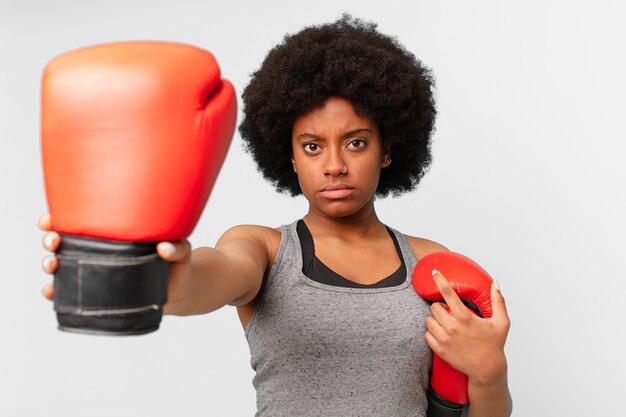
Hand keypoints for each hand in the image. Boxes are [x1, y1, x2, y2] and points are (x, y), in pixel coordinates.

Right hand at [38, 214, 192, 314]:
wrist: (183, 290)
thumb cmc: (178, 262)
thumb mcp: (180, 250)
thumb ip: (176, 247)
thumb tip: (164, 247)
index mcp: (114, 235)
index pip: (81, 222)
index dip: (58, 219)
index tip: (47, 220)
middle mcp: (101, 252)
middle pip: (65, 243)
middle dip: (51, 240)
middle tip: (54, 241)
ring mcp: (99, 274)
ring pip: (64, 267)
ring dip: (50, 265)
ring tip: (53, 264)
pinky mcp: (102, 295)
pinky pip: (74, 294)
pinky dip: (57, 293)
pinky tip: (51, 291)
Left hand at [424, 270, 509, 385]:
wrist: (487, 369)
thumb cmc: (494, 344)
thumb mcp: (501, 322)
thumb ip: (498, 300)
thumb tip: (495, 282)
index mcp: (465, 318)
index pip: (448, 293)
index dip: (439, 280)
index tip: (434, 272)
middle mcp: (452, 327)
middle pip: (434, 307)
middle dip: (439, 306)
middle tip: (448, 311)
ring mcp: (444, 339)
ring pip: (428, 320)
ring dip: (434, 319)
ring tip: (445, 323)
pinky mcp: (439, 350)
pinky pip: (426, 335)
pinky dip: (431, 332)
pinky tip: (441, 333)